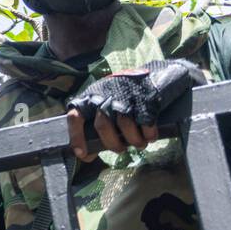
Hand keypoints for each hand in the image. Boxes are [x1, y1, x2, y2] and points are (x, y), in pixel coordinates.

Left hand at [66, 59, 205, 161]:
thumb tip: (86, 154)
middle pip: (102, 126)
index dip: (77, 137)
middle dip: (112, 143)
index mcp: (90, 97)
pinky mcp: (146, 98)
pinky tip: (151, 137)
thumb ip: (94, 124)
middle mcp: (105, 96)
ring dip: (133, 140)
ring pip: (124, 125)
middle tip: (120, 149)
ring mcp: (126, 96)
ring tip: (139, 144)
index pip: (76, 116)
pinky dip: (149, 134)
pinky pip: (146, 122)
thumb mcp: (102, 102)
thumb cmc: (122, 96)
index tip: (82, 154)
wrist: (154, 75)